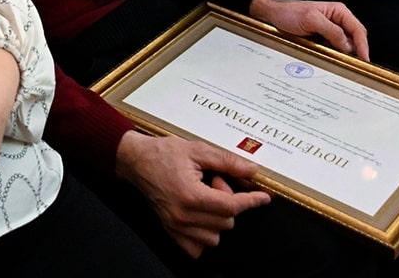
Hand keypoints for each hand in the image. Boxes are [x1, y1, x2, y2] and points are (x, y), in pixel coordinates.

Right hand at [114, 133, 269, 257]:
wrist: (136, 160)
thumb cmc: (164, 153)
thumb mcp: (198, 150)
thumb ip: (227, 161)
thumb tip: (251, 171)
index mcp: (190, 195)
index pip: (231, 207)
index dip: (250, 201)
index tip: (263, 197)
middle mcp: (182, 216)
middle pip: (226, 222)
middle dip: (228, 201)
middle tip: (214, 181)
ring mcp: (175, 226)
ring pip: (214, 236)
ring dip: (217, 218)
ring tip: (205, 196)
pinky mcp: (170, 231)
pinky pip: (197, 248)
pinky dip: (204, 235)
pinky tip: (201, 215)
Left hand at [248, 0, 368, 58]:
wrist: (273, 16)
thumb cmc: (289, 13)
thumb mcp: (311, 20)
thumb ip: (332, 30)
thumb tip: (348, 45)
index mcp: (338, 11)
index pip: (357, 29)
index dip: (363, 45)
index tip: (365, 59)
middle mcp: (337, 20)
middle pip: (355, 37)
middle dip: (358, 50)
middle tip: (358, 66)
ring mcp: (331, 30)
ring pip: (346, 45)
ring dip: (347, 54)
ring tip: (348, 65)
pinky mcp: (323, 38)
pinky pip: (335, 48)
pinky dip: (337, 55)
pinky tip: (336, 61)